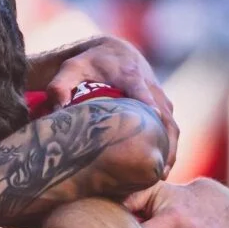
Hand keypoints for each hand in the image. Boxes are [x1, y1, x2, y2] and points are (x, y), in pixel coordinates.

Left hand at [45, 36, 177, 175]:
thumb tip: (56, 109)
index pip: (143, 93)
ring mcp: (160, 97)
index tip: (153, 126)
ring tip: (161, 175)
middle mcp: (151, 86)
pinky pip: (170, 126)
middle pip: (165, 115)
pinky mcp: (163, 105)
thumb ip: (60, 86)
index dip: (149, 108)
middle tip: (159, 170)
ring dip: (171, 148)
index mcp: (130, 75)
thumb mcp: (71, 68)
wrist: (113, 51)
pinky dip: (169, 145)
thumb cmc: (89, 63)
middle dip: (167, 142)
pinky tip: (159, 167)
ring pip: (172, 124)